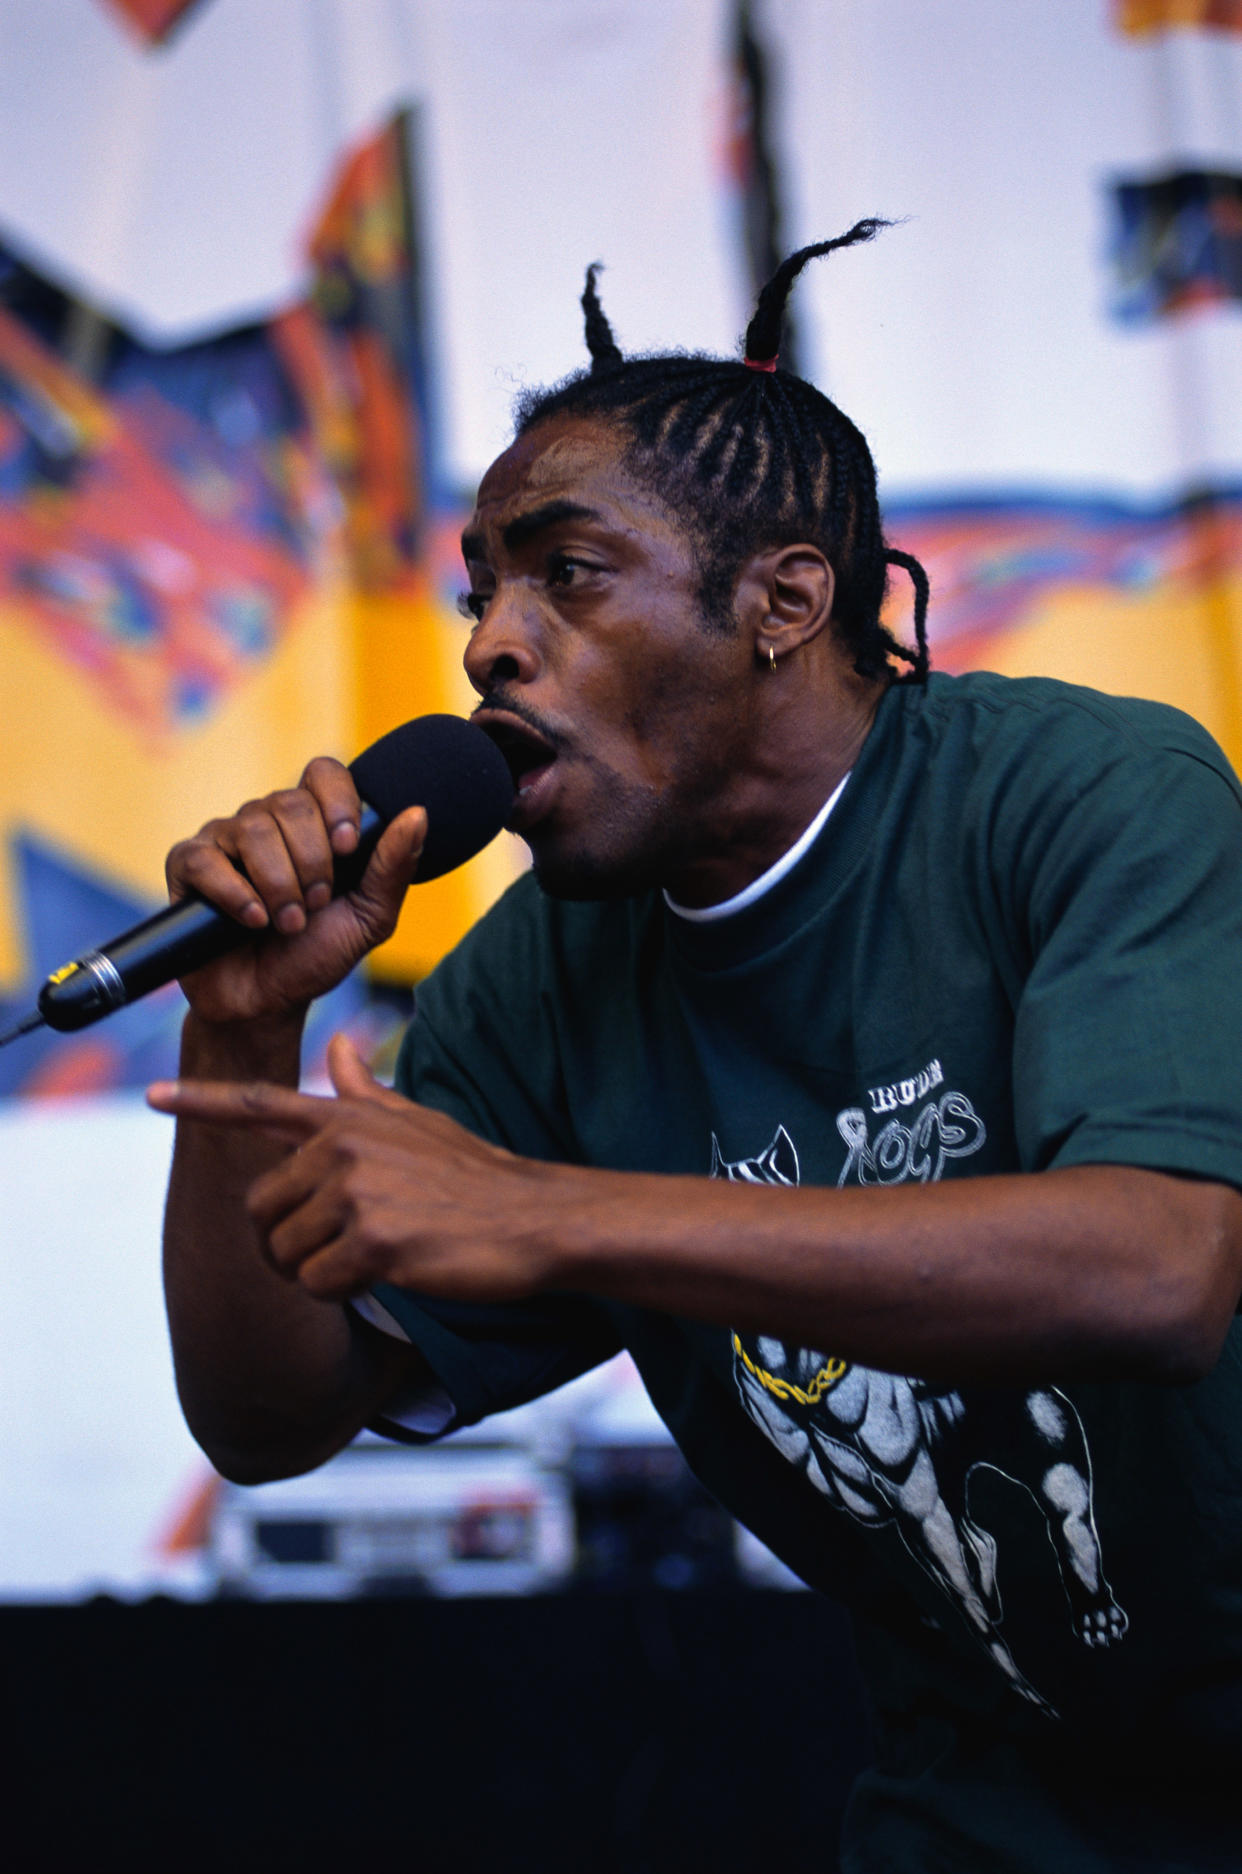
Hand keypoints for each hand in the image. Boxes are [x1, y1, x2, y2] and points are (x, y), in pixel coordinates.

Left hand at [148, 1034, 555, 1302]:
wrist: (531, 1217)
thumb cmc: (474, 1175)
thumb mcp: (418, 1122)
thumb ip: (366, 1091)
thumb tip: (338, 1046)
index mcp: (349, 1118)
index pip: (261, 1102)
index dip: (201, 1100)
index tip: (153, 1097)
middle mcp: (345, 1146)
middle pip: (262, 1208)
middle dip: (286, 1242)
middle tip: (335, 1251)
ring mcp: (358, 1190)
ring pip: (285, 1252)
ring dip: (316, 1272)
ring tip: (368, 1259)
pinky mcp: (374, 1239)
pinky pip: (317, 1282)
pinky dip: (342, 1293)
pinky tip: (384, 1275)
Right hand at [164, 759, 426, 1023]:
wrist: (267, 1002)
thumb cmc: (316, 955)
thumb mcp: (368, 917)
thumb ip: (392, 868)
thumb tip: (417, 814)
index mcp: (311, 824)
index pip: (323, 773)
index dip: (337, 803)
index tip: (347, 849)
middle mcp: (266, 821)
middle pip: (290, 804)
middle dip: (312, 863)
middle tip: (315, 905)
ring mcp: (224, 839)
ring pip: (252, 829)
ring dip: (279, 885)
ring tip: (287, 922)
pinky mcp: (187, 865)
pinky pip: (207, 859)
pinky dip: (237, 894)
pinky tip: (252, 921)